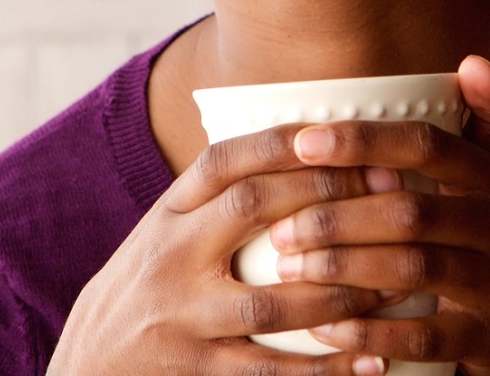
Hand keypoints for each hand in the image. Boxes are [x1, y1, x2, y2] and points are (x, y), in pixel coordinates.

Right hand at [49, 124, 402, 375]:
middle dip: (329, 197)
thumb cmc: (153, 284)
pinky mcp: (196, 372)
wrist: (89, 361)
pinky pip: (269, 373)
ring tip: (401, 281)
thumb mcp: (169, 228)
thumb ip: (224, 195)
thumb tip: (313, 147)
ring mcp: (183, 318)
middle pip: (252, 210)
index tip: (351, 136)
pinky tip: (371, 363)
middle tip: (395, 194)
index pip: (226, 159)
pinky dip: (324, 371)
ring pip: (272, 302)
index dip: (288, 143)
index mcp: (170, 212)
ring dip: (343, 291)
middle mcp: (171, 257)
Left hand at [269, 56, 489, 375]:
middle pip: (412, 211)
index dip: (365, 141)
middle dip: (338, 217)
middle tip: (279, 229)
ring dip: (344, 269)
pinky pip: (424, 337)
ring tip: (289, 270)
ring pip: (415, 270)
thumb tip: (473, 61)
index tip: (304, 143)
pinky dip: (370, 333)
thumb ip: (489, 116)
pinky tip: (324, 328)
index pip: (430, 145)